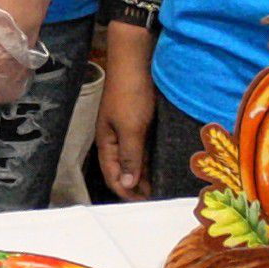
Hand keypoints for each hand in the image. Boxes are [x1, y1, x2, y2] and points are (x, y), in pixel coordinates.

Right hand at [95, 35, 156, 198]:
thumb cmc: (131, 95)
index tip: (144, 204)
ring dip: (144, 174)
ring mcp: (126, 131)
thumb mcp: (130, 129)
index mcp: (106, 143)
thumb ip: (129, 157)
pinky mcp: (138, 123)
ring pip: (133, 160)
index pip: (112, 177)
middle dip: (136, 187)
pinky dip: (150, 159)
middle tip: (156, 199)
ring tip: (161, 186)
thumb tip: (126, 184)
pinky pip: (143, 148)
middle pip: (122, 171)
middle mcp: (114, 140)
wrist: (135, 62)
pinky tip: (161, 165)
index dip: (126, 193)